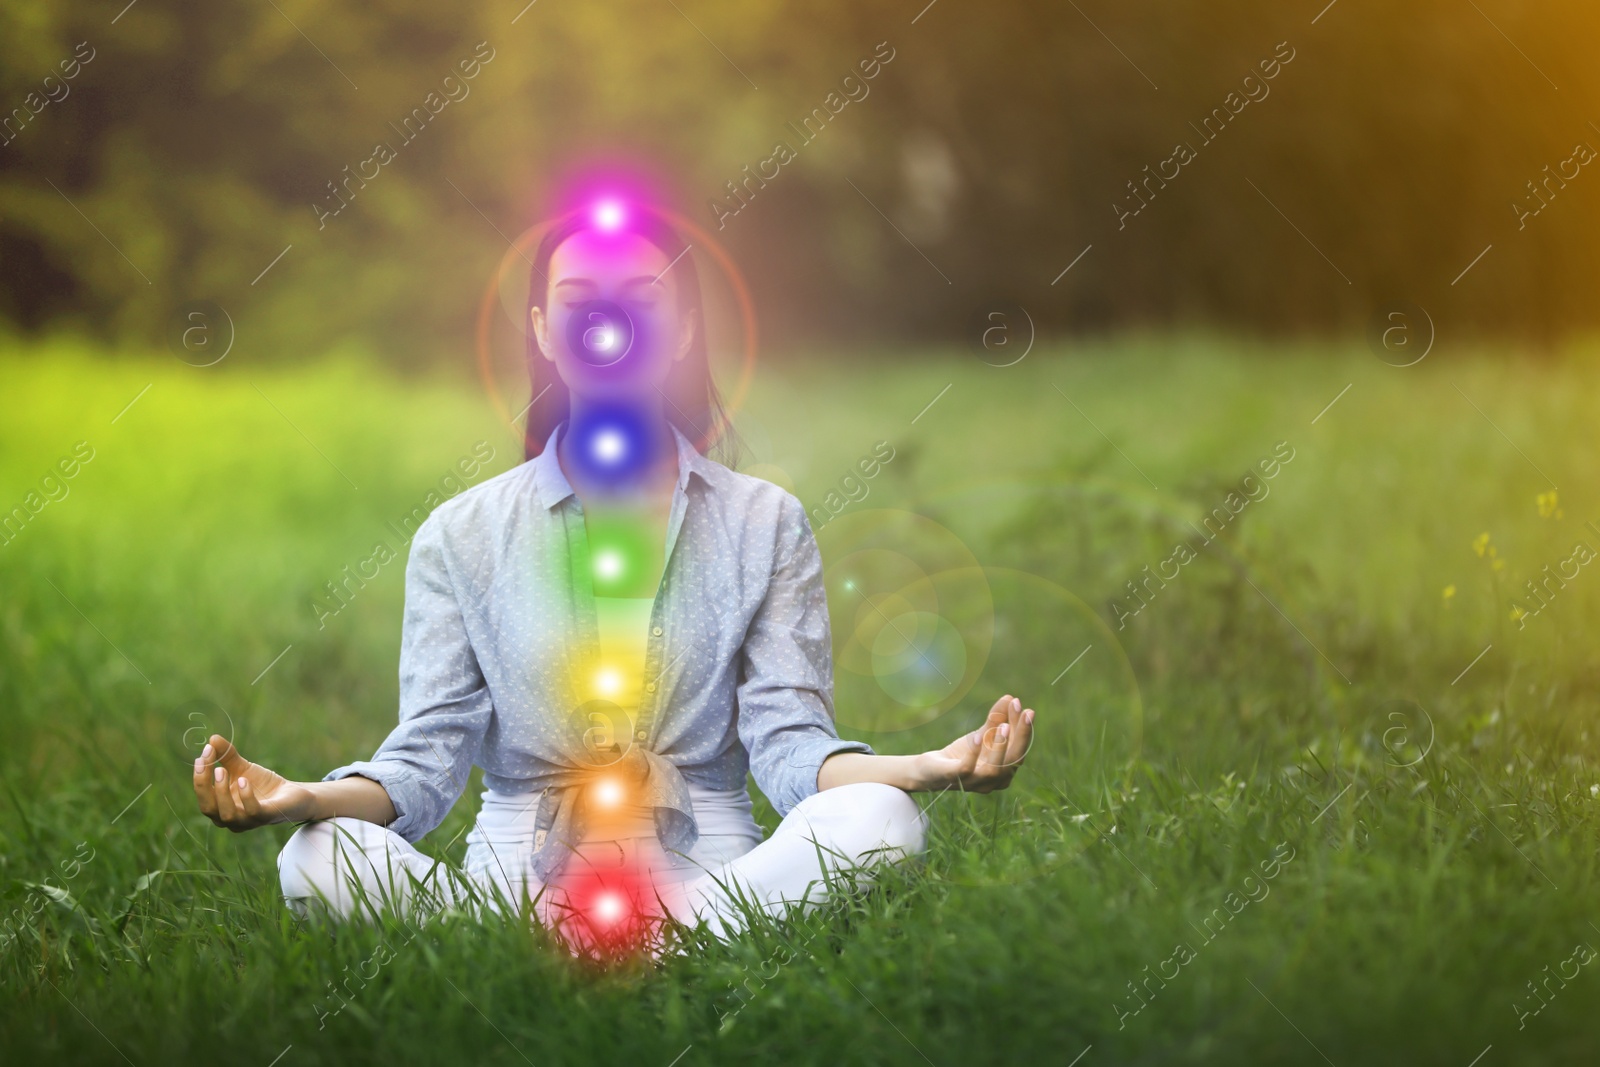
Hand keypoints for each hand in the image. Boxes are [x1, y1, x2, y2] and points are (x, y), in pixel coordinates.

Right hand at [192, 734, 314, 831]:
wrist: (292, 794)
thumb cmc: (262, 784)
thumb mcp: (243, 768)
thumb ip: (227, 756)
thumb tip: (212, 738)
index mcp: (220, 808)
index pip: (203, 796)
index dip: (199, 776)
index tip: (204, 753)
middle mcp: (231, 819)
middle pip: (208, 808)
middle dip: (204, 785)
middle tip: (208, 762)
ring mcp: (248, 821)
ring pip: (227, 814)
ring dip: (221, 792)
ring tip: (222, 770)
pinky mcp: (267, 816)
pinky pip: (253, 812)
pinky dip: (246, 796)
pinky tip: (244, 780)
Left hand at [911, 694, 1033, 793]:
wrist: (929, 770)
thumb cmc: (960, 755)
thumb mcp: (981, 735)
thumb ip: (996, 720)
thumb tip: (1011, 698)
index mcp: (1004, 772)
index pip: (1019, 751)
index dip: (1024, 730)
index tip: (1025, 708)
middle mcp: (993, 782)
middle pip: (1014, 761)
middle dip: (1021, 735)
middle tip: (1023, 711)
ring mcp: (974, 782)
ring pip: (994, 769)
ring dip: (1001, 746)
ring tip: (1004, 725)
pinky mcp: (953, 778)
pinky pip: (966, 769)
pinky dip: (973, 752)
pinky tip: (977, 736)